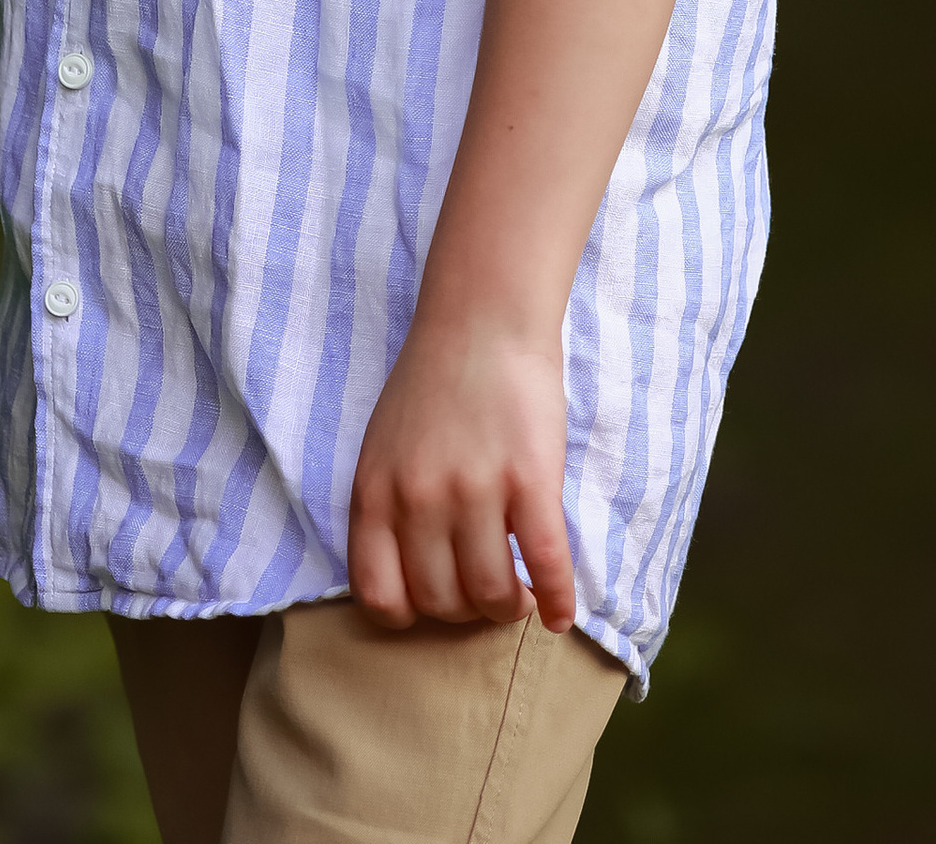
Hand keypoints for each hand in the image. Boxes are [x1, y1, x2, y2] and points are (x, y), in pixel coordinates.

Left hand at [346, 309, 574, 631]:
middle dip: (467, 610)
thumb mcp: (383, 448)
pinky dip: (557, 601)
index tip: (436, 603)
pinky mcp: (529, 481)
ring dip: (509, 608)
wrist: (482, 320)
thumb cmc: (432, 384)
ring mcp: (474, 491)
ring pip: (492, 594)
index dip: (411, 615)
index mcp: (374, 492)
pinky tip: (561, 615)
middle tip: (486, 592)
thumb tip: (409, 582)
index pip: (379, 596)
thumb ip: (389, 510)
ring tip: (520, 597)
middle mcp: (419, 499)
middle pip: (442, 602)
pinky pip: (546, 565)